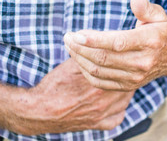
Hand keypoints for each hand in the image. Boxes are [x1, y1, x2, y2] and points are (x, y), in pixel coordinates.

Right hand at [13, 58, 133, 134]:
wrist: (39, 111)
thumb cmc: (54, 86)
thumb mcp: (71, 65)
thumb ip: (88, 55)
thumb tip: (99, 42)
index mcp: (98, 83)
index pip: (120, 69)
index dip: (124, 60)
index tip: (126, 54)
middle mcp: (103, 101)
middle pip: (125, 85)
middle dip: (126, 73)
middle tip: (127, 64)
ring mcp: (101, 115)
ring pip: (125, 100)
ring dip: (126, 89)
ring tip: (123, 79)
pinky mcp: (97, 125)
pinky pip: (117, 119)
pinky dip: (120, 110)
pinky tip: (117, 101)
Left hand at [63, 0, 166, 90]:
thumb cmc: (160, 30)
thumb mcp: (158, 14)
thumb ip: (145, 6)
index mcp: (149, 42)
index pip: (118, 43)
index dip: (95, 40)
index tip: (77, 34)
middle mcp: (142, 62)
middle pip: (104, 58)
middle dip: (81, 48)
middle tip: (68, 37)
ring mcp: (134, 77)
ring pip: (99, 71)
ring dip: (80, 58)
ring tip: (69, 45)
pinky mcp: (127, 86)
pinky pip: (100, 82)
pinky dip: (86, 71)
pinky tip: (78, 58)